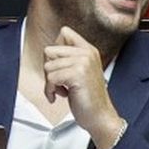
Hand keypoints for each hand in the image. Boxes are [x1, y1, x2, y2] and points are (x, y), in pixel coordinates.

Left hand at [44, 27, 124, 148]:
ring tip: (63, 89)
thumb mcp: (82, 70)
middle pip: (49, 50)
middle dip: (49, 69)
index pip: (64, 32)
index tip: (60, 66)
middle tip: (59, 81)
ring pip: (47, 66)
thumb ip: (69, 57)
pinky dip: (50, 90)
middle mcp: (87, 53)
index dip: (56, 50)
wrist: (101, 117)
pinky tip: (61, 96)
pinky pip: (50, 78)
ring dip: (50, 82)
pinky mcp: (77, 74)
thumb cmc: (88, 97)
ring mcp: (83, 62)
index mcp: (89, 50)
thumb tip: (48, 52)